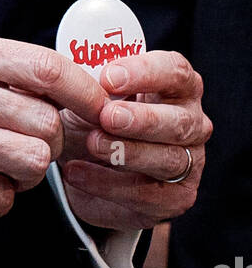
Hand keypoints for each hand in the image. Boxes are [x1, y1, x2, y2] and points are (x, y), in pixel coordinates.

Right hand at [0, 31, 105, 220]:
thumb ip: (0, 66)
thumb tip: (65, 82)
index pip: (46, 66)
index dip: (83, 90)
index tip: (99, 105)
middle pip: (48, 120)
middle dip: (50, 140)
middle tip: (29, 142)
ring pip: (35, 160)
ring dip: (27, 173)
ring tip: (2, 165)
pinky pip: (4, 197)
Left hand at [59, 50, 211, 230]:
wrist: (85, 162)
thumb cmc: (95, 114)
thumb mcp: (90, 91)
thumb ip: (90, 78)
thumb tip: (75, 70)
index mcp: (176, 85)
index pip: (174, 71)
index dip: (145, 72)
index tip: (109, 78)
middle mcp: (192, 122)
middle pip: (179, 120)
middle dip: (142, 118)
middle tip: (106, 116)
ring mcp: (190, 162)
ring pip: (168, 159)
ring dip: (127, 152)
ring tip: (91, 144)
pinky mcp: (175, 198)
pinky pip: (147, 195)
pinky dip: (108, 184)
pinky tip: (77, 172)